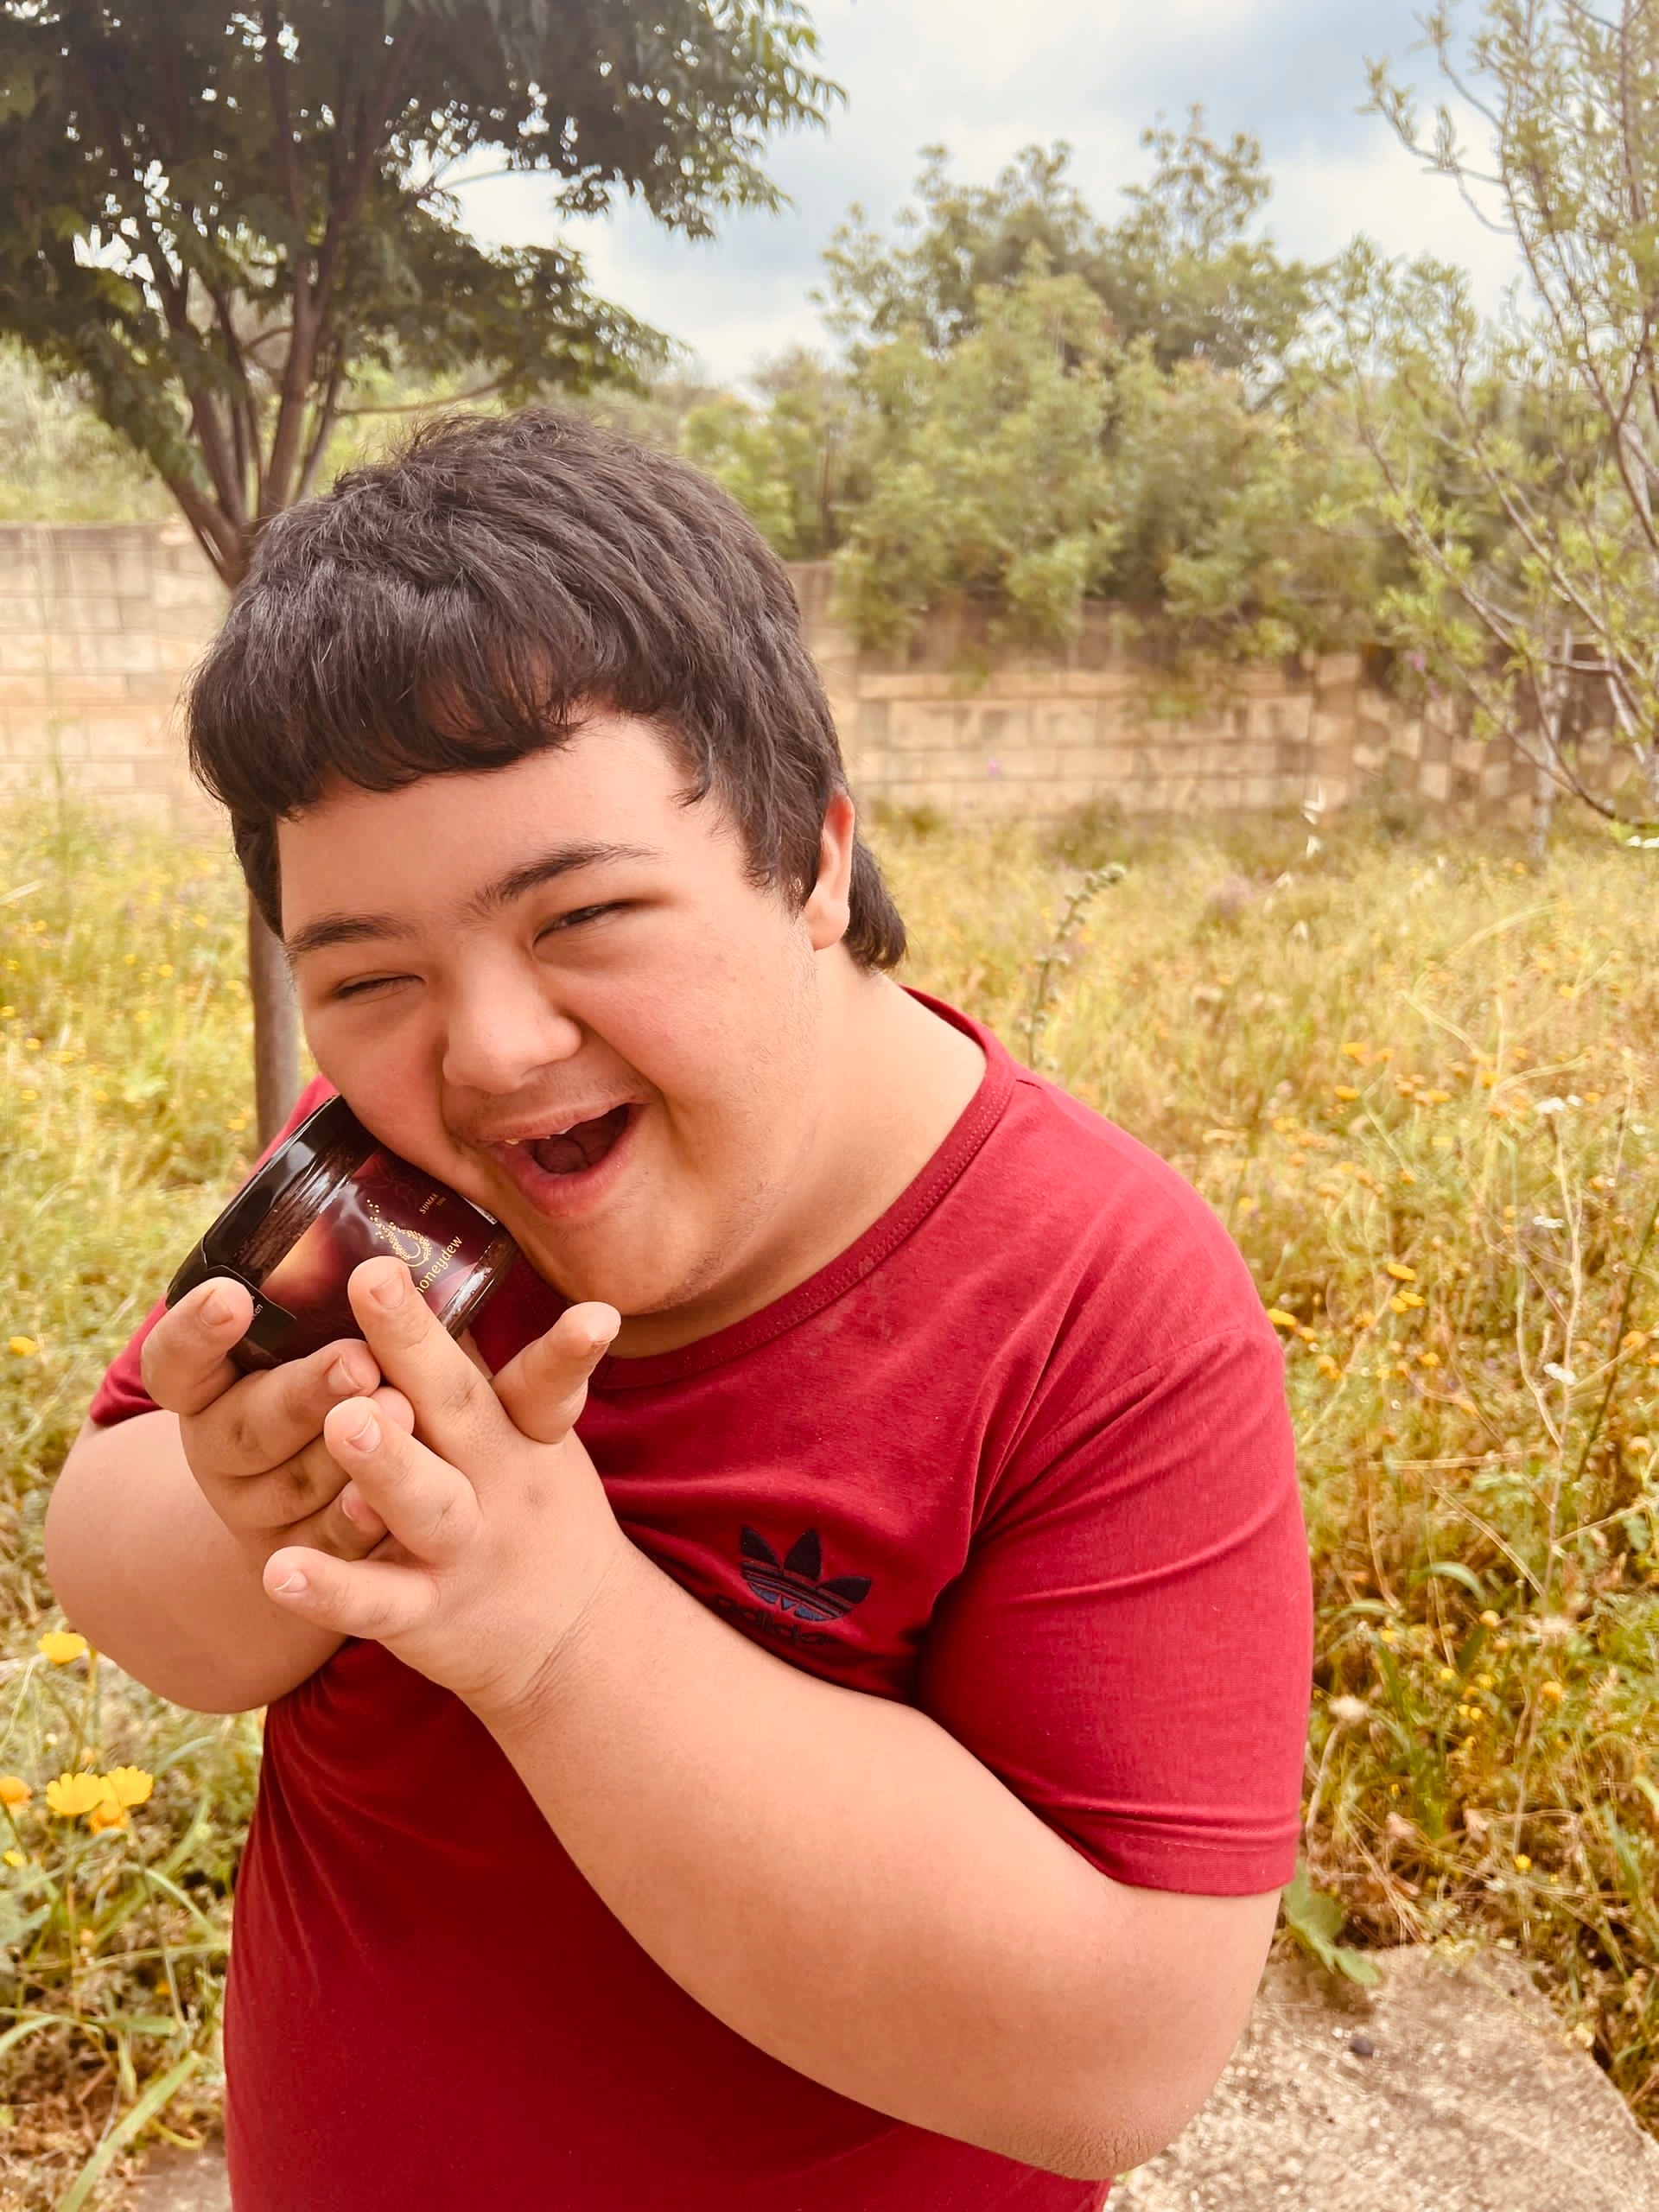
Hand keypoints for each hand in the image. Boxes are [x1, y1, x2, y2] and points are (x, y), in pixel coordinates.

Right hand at [140, 1276, 416, 1569]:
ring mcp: (253, 1509)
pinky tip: (380, 1502)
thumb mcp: (322, 1334)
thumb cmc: (339, 1378)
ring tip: (398, 1413)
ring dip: (343, 1456)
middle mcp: (220, 1446)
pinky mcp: (297, 1561)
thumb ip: (337, 1298)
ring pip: (289, 1486)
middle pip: (244, 1426)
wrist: (334, 1488)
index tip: (231, 1294)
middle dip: (305, 1392)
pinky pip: (324, 1545)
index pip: (176, 1359)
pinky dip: (352, 1523)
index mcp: (208, 1384)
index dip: (195, 1331)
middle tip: (359, 1361)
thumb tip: (386, 1248)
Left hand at [260, 1255, 625, 1722]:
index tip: (595, 1313)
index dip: (571, 1349)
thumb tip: (416, 1252)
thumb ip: (471, 1366)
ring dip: (384, 1464)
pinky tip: (278, 1567)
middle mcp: (498, 1483)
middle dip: (414, 1344)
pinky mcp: (422, 1613)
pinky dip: (326, 1586)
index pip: (546, 1382)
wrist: (567, 1640)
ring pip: (423, 1505)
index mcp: (524, 1433)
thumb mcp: (529, 1438)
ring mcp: (461, 1549)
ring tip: (344, 1420)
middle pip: (459, 1412)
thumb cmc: (528, 1507)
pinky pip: (371, 1601)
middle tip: (372, 1279)